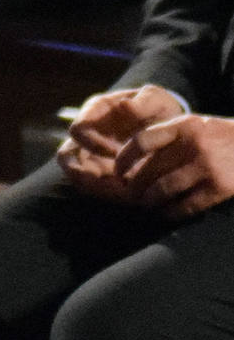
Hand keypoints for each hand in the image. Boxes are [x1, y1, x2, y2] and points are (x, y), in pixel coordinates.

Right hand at [58, 84, 186, 203]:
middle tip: (115, 184)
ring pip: (77, 177)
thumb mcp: (156, 100)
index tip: (118, 154)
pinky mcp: (101, 172)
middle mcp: (87, 133)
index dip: (93, 144)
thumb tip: (124, 106)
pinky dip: (109, 195)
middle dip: (86, 176)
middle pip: (66, 158)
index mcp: (95, 111)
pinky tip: (130, 196)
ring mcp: (91, 154)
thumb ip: (143, 102)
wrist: (166, 125)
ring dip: (97, 189)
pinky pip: (94, 189)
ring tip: (123, 194)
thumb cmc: (158, 108)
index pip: (78, 130)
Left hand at [115, 113, 233, 218]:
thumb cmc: (220, 136)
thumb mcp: (194, 125)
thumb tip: (134, 158)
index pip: (142, 141)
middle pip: (150, 169)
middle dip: (135, 185)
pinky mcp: (221, 187)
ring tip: (145, 205)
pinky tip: (166, 214)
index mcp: (183, 126)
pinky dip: (173, 212)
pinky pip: (188, 205)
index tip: (118, 171)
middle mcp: (193, 144)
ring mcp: (208, 166)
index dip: (125, 158)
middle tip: (130, 194)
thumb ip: (168, 136)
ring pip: (165, 189)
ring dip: (150, 201)